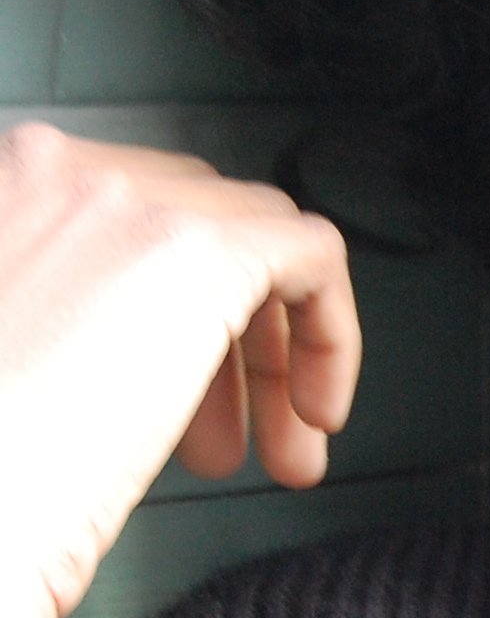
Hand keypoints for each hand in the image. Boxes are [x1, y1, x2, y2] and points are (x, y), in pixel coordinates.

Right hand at [0, 122, 359, 617]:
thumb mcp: (4, 362)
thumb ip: (52, 320)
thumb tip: (122, 348)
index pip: (113, 210)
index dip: (154, 304)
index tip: (167, 396)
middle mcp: (43, 167)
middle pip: (186, 220)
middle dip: (219, 335)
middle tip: (223, 439)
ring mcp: (123, 200)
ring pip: (254, 237)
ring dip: (272, 347)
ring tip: (279, 450)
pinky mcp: (201, 248)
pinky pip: (313, 257)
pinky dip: (329, 333)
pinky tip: (313, 415)